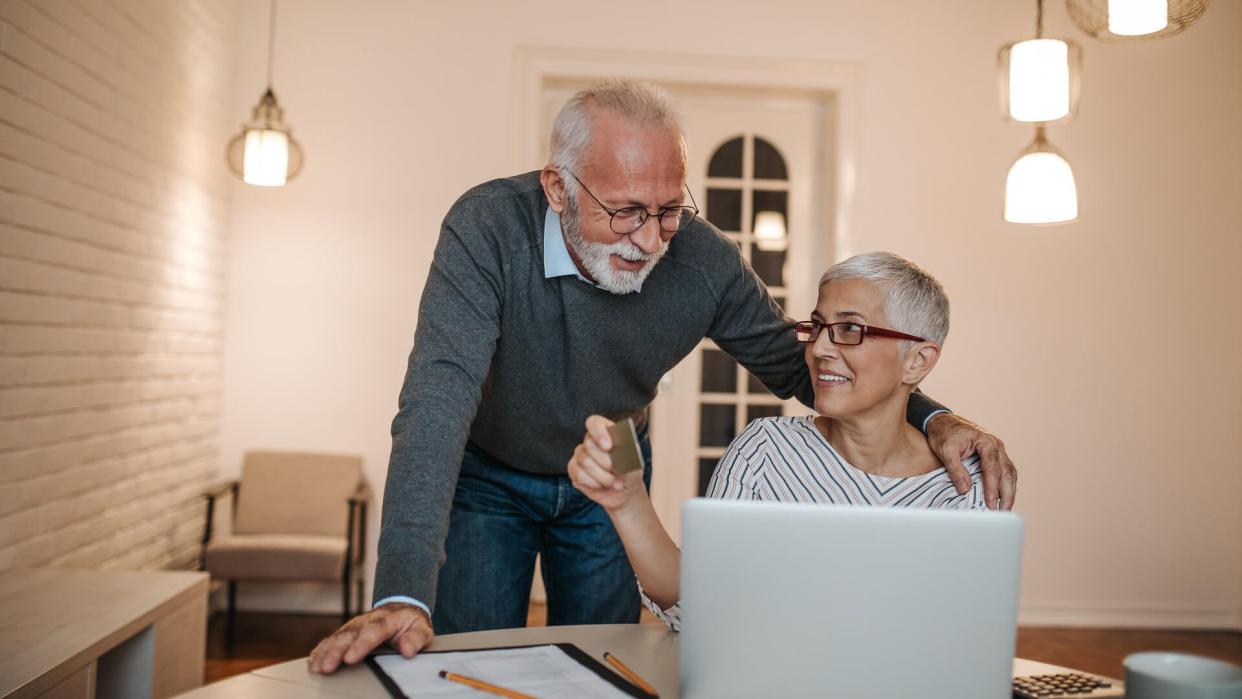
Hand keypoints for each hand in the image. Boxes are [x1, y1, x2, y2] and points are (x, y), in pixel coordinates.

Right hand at [307, 603, 433, 673]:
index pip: (373, 631)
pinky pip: (331, 640)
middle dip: (336, 652)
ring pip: (337, 637)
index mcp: (386, 619)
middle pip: (349, 635)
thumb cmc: (410, 622)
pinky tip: (313, 661)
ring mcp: (354, 626)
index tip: (351, 658)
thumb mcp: (421, 628)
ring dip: (325, 652)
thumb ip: (416, 639)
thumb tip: (408, 650)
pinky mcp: (347, 632)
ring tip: (316, 667)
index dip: (361, 645)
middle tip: (326, 668)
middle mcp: (366, 621)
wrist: (402, 608)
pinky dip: (321, 650)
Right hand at [568, 415, 645, 512]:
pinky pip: (578, 474)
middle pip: (589, 444)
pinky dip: (593, 483)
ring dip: (602, 476)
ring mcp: (580, 455)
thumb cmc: (630, 472)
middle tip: (616, 470)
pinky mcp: (574, 471)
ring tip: (613, 482)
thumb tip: (622, 448)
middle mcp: (590, 441)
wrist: (625, 493)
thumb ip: (630, 453)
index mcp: (606, 432)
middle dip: (605, 461)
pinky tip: (601, 485)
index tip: (609, 447)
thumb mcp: (635, 462)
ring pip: (585, 461)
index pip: (594, 422)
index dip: (599, 432)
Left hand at [925, 413, 1016, 509]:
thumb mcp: (946, 450)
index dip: (992, 488)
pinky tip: (1003, 497)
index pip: (992, 469)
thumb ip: (956, 469)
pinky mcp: (995, 455)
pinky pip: (1005, 470)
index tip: (990, 504)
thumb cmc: (944, 433)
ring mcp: (998, 449)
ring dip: (1009, 491)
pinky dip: (1007, 484)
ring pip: (1010, 473)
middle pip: (1007, 472)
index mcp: (986, 442)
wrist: (943, 420)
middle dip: (1006, 494)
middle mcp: (996, 445)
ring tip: (1004, 509)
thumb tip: (965, 490)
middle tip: (1002, 512)